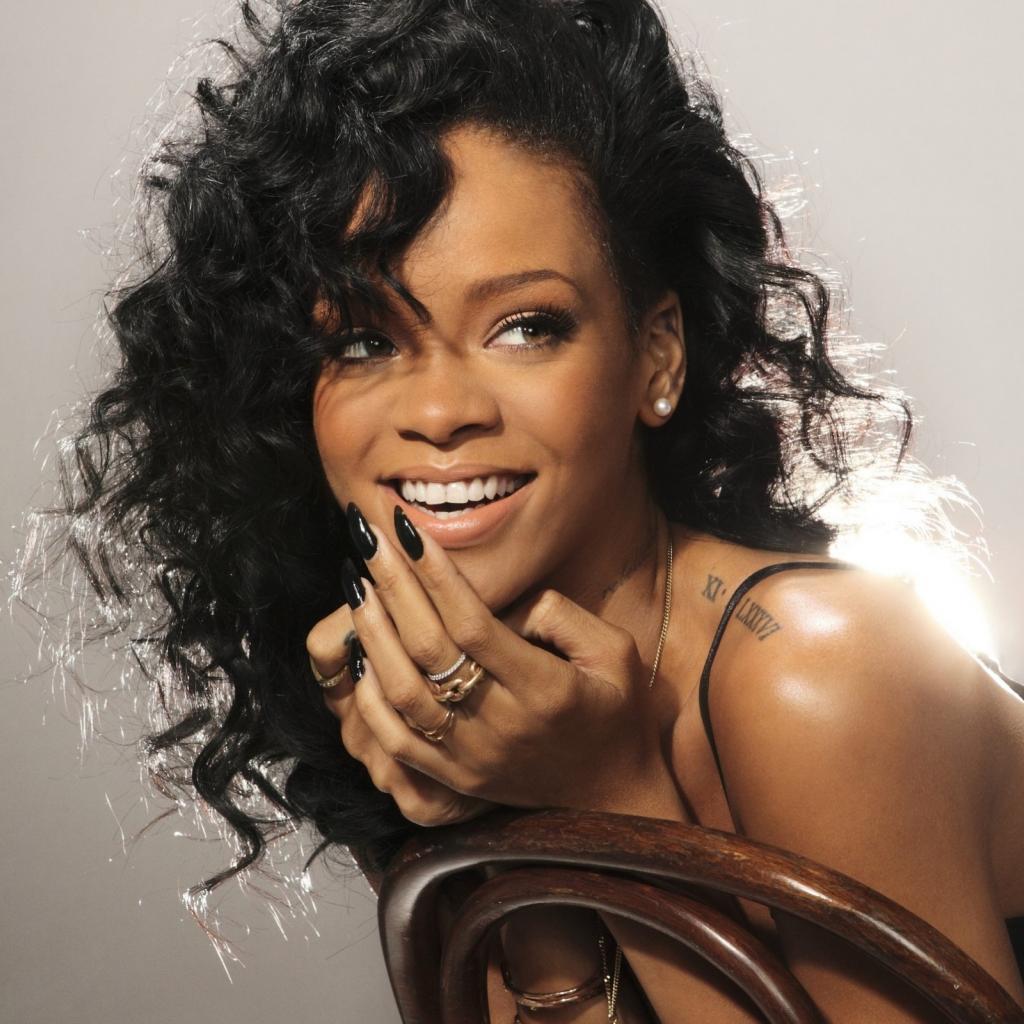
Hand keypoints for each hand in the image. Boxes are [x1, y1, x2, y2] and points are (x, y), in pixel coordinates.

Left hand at [320, 501, 670, 814]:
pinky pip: (397, 741)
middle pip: (430, 649)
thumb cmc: (615, 712)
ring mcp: (472, 757)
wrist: (610, 796)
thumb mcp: (615, 653)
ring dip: (372, 636)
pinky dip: (369, 698)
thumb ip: (563, 617)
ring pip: (403, 694)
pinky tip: (359, 655)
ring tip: (357, 585)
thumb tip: (507, 601)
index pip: (474, 623)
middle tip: (368, 537)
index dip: (436, 575)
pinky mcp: (455, 780)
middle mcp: (502, 724)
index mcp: (545, 688)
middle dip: (393, 587)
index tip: (408, 531)